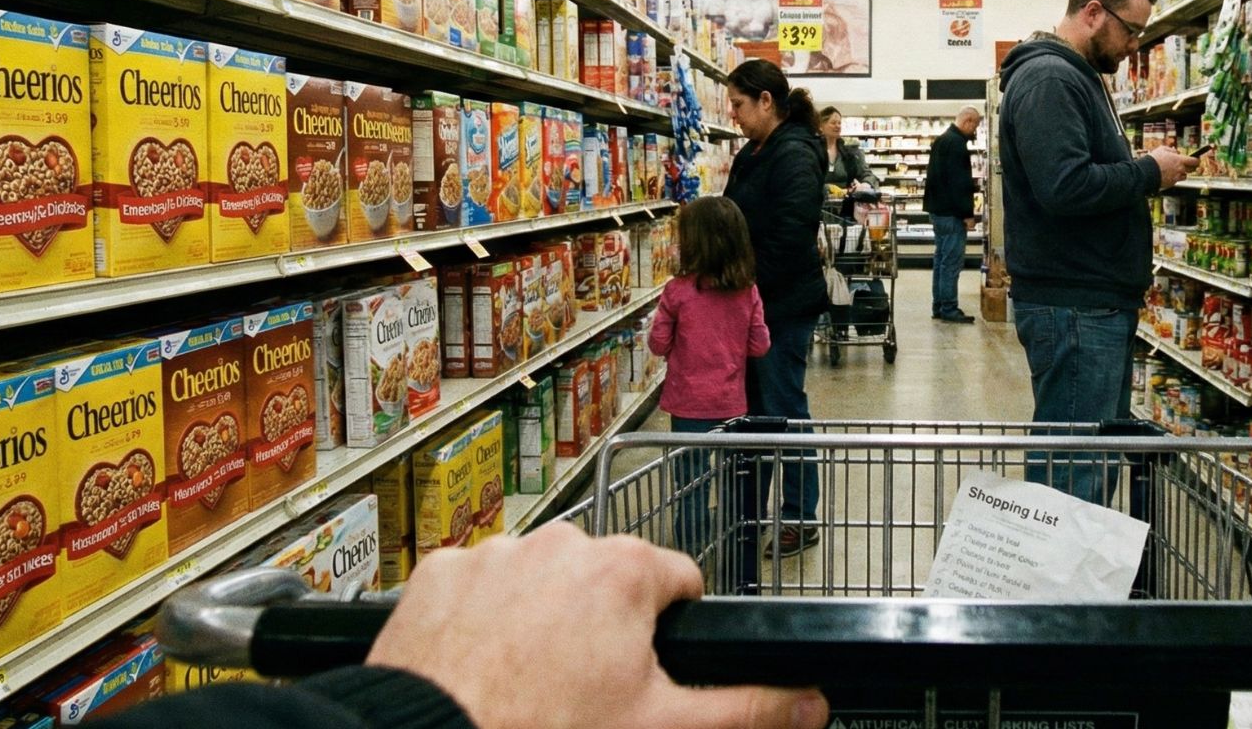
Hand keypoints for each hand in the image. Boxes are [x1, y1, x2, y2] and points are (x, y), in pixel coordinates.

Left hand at [368, 524, 828, 728]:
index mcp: (626, 569)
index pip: (679, 582)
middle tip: (582, 688)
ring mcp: (495, 552)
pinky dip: (481, 619)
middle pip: (606, 580)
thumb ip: (746, 709)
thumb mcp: (661, 727)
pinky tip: (480, 665)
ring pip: (540, 581)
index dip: (671, 630)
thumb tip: (810, 703)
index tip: (646, 669)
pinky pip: (476, 586)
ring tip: (526, 681)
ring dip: (541, 617)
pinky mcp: (440, 572)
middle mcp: (562, 542)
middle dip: (603, 624)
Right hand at [1148, 146, 1198, 188]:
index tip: (1196, 160)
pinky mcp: (1171, 183)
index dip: (1196, 160)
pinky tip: (1167, 174)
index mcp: (1180, 160)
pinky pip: (1176, 180)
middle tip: (1186, 164)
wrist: (1146, 172)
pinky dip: (1174, 178)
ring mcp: (1176, 177)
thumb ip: (1171, 150)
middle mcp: (1180, 169)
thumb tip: (1176, 151)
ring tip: (1174, 170)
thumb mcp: (1162, 149)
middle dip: (1190, 167)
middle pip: (1191, 169)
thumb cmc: (1154, 160)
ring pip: (1184, 176)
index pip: (1194, 161)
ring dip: (1182, 173)